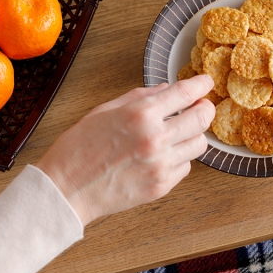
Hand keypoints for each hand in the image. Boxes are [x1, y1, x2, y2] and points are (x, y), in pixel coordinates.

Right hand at [36, 75, 214, 224]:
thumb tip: (167, 89)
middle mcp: (155, 138)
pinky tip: (161, 155)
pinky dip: (179, 158)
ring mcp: (161, 165)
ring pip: (199, 144)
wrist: (66, 189)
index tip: (206, 83)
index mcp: (140, 114)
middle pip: (202, 118)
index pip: (185, 93)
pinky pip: (186, 167)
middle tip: (199, 107)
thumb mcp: (105, 110)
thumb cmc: (78, 148)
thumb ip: (141, 97)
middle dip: (204, 108)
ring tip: (177, 134)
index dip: (201, 85)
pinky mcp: (161, 186)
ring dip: (192, 135)